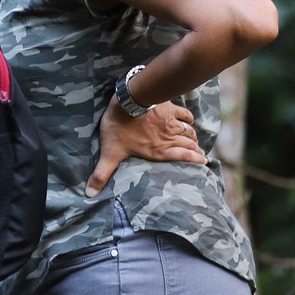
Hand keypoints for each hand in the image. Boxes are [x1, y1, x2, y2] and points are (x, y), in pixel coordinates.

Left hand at [86, 99, 205, 195]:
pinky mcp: (170, 108)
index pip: (183, 158)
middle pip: (189, 145)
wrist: (128, 100)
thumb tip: (90, 194)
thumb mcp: (109, 153)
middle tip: (201, 155)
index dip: (195, 161)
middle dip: (196, 151)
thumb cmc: (120, 127)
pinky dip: (189, 118)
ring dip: (193, 136)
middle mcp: (169, 139)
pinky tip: (189, 119)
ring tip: (196, 141)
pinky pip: (185, 114)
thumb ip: (102, 174)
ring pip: (188, 131)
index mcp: (159, 151)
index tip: (204, 163)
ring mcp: (171, 123)